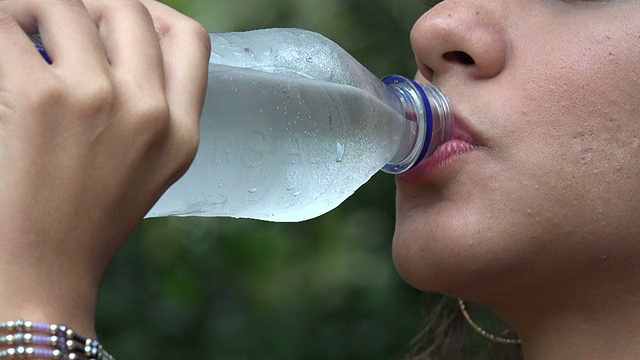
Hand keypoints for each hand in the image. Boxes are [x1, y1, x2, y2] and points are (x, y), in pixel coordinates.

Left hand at [0, 0, 209, 335]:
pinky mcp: (40, 99)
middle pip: (130, 10)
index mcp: (181, 133)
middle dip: (90, 4)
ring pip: (67, 5)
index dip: (156, 13)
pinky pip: (8, 24)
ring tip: (14, 35)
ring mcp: (99, 100)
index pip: (191, 40)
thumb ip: (153, 111)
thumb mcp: (149, 170)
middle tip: (55, 23)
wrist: (41, 272)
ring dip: (33, 9)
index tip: (120, 16)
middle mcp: (150, 111)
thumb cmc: (86, 222)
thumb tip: (110, 46)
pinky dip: (1, 23)